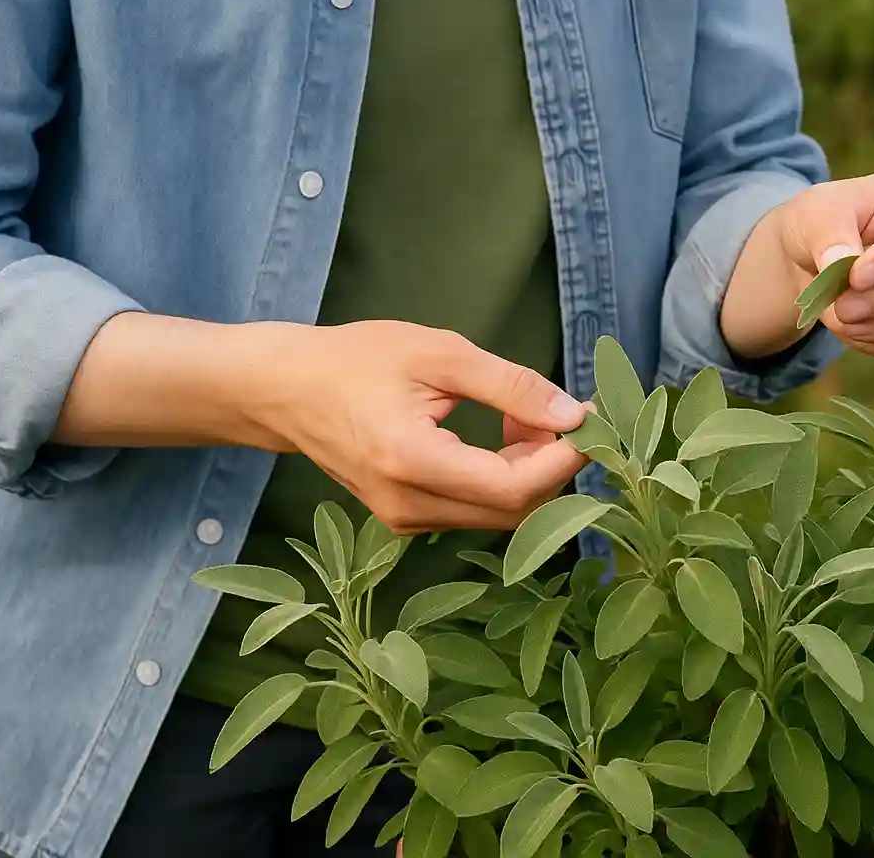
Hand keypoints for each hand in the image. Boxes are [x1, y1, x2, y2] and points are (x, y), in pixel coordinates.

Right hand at [248, 321, 588, 534]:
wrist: (285, 389)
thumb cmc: (356, 359)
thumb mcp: (439, 353)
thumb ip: (511, 385)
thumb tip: (572, 415)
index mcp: (412, 461)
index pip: (514, 488)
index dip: (563, 460)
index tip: (588, 419)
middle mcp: (408, 506)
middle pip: (514, 512)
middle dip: (552, 465)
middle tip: (562, 412)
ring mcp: (404, 520)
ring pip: (498, 515)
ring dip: (529, 471)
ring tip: (523, 415)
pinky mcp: (405, 520)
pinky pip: (474, 511)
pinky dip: (502, 478)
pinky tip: (499, 435)